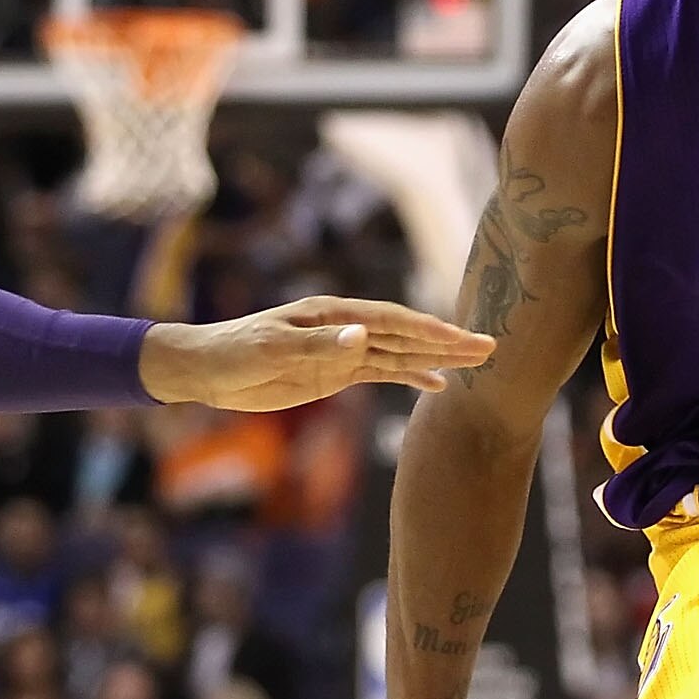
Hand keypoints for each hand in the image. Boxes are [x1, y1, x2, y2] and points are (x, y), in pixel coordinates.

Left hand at [140, 299, 493, 409]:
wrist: (208, 370)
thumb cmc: (235, 351)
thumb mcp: (274, 349)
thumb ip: (321, 345)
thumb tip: (364, 336)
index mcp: (334, 313)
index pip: (391, 321)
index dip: (429, 330)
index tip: (463, 339)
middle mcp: (345, 327)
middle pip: (405, 334)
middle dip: (447, 342)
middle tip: (490, 348)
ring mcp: (342, 350)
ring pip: (400, 354)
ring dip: (436, 359)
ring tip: (477, 364)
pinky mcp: (335, 373)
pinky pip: (382, 373)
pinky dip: (411, 377)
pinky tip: (436, 385)